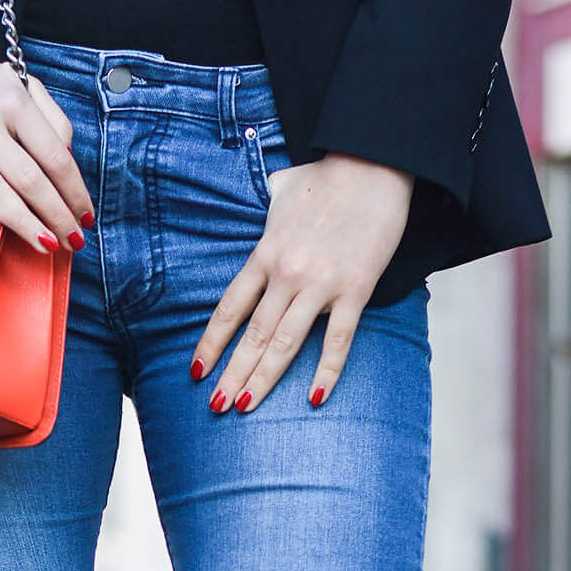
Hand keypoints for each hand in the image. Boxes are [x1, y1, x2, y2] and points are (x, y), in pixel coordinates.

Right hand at [0, 60, 93, 257]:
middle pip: (29, 181)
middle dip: (57, 216)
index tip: (86, 216)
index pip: (54, 157)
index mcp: (12, 103)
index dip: (75, 192)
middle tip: (74, 241)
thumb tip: (70, 159)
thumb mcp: (21, 84)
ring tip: (47, 246)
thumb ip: (51, 118)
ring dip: (25, 226)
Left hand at [189, 153, 413, 409]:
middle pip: (252, 335)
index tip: (196, 371)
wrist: (373, 163)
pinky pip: (338, 340)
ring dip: (264, 379)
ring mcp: (321, 285)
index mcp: (265, 254)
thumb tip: (264, 199)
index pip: (230, 308)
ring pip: (284, 343)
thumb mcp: (282, 190)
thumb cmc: (327, 177)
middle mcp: (286, 274)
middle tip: (215, 406)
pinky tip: (314, 398)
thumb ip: (267, 208)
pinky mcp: (355, 290)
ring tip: (246, 406)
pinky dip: (326, 371)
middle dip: (231, 374)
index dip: (211, 343)